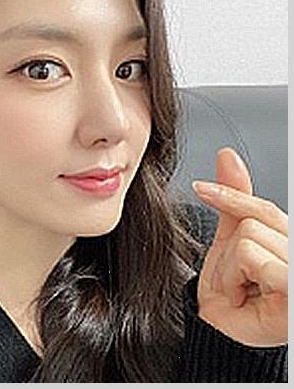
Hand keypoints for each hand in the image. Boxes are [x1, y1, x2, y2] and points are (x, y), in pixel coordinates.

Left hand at [192, 147, 287, 346]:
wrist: (218, 329)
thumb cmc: (228, 291)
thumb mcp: (229, 237)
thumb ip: (235, 200)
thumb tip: (228, 156)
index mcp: (290, 244)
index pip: (266, 210)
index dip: (231, 198)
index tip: (201, 188)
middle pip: (255, 223)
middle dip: (231, 252)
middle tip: (236, 279)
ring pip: (249, 239)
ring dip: (230, 267)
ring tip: (240, 288)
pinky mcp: (292, 293)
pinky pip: (252, 257)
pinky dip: (235, 277)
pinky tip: (243, 296)